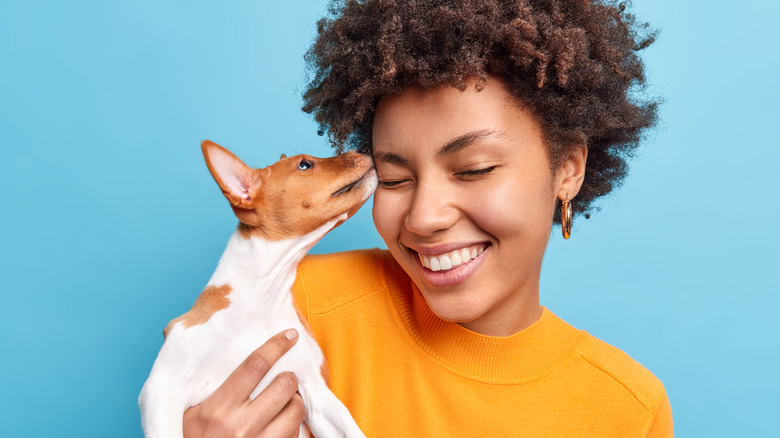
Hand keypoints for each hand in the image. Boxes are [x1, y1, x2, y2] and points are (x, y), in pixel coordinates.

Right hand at [183, 329, 305, 436]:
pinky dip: (293, 425)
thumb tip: (214, 348)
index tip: (289, 336)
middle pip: (284, 384)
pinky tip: (281, 424)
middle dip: (288, 377)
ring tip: (284, 403)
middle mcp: (241, 425)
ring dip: (294, 401)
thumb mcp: (189, 414)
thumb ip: (206, 388)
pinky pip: (296, 434)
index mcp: (217, 409)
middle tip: (283, 379)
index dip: (276, 345)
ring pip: (296, 409)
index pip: (255, 365)